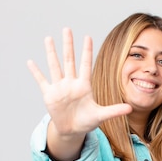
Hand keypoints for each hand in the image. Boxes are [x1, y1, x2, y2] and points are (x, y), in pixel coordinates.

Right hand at [27, 29, 131, 160]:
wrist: (72, 131)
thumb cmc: (87, 121)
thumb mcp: (101, 116)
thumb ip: (114, 110)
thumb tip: (131, 109)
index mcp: (84, 85)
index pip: (86, 64)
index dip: (87, 51)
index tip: (87, 37)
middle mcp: (71, 83)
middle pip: (69, 60)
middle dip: (68, 45)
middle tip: (67, 29)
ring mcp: (59, 87)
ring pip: (55, 66)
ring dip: (51, 53)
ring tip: (48, 38)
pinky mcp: (49, 95)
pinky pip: (42, 81)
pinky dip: (36, 72)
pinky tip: (30, 62)